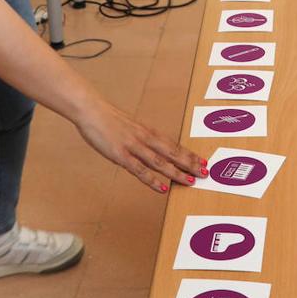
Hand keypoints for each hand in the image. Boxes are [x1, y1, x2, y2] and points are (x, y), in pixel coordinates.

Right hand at [76, 99, 207, 192]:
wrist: (90, 109)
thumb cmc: (108, 119)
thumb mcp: (130, 127)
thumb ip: (141, 138)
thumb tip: (151, 149)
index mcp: (148, 131)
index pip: (173, 144)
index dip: (188, 154)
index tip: (202, 161)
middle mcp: (145, 138)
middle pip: (172, 152)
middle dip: (190, 163)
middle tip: (205, 172)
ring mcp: (133, 146)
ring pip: (160, 162)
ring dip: (177, 172)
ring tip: (191, 181)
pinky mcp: (121, 155)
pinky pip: (140, 170)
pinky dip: (153, 180)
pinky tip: (163, 187)